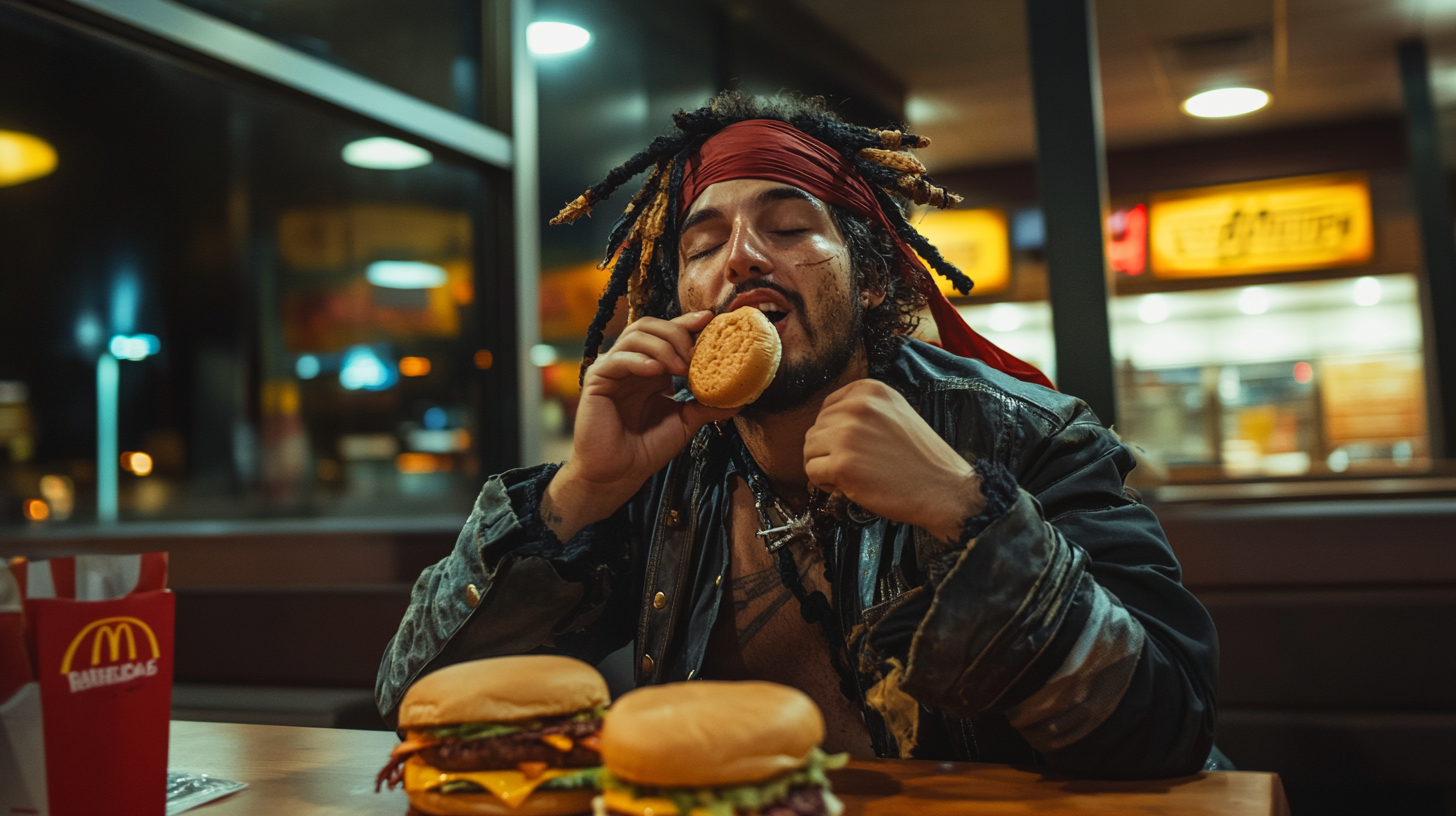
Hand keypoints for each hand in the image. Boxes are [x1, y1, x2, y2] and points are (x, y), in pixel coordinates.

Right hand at [546, 311, 737, 538]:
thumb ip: (707, 406)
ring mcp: (613, 369)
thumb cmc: (646, 449)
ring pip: (635, 336)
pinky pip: (617, 359)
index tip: (709, 320)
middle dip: (677, 332)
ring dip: (662, 346)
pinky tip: (655, 371)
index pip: (668, 334)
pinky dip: (639, 360)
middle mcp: (632, 364)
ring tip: (680, 367)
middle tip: (696, 353)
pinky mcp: (597, 380)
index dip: (687, 323)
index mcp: (652, 370)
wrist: (619, 473)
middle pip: (651, 326)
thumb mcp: (684, 422)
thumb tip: (740, 398)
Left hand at [803, 380, 984, 542]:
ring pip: (809, 450)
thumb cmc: (921, 459)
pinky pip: (812, 472)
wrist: (944, 489)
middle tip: (855, 465)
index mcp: (870, 390)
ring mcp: (848, 435)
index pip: (827, 407)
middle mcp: (857, 407)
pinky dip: (825, 484)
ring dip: (824, 466)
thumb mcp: (896, 413)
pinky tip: (848, 486)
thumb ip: (864, 410)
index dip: (834, 432)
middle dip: (828, 451)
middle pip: (815, 428)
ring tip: (852, 476)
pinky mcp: (843, 464)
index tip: (852, 446)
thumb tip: (827, 423)